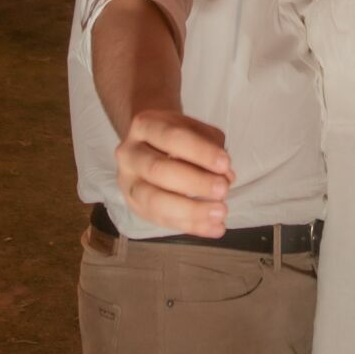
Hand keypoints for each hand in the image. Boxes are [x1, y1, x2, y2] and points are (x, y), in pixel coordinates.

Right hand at [114, 109, 235, 237]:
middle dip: (194, 182)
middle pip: (158, 170)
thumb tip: (226, 176)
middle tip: (223, 190)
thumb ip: (211, 147)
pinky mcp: (134, 206)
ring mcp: (128, 182)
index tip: (225, 164)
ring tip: (220, 213)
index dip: (199, 151)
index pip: (171, 137)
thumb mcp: (194, 129)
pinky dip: (191, 226)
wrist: (148, 143)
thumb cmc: (176, 136)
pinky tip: (214, 228)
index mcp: (145, 125)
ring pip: (154, 200)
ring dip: (191, 210)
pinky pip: (161, 220)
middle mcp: (129, 153)